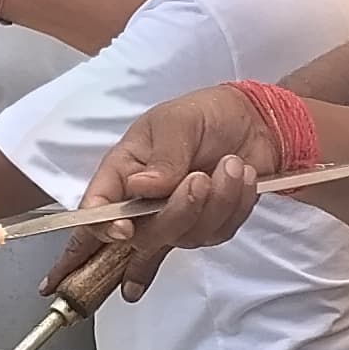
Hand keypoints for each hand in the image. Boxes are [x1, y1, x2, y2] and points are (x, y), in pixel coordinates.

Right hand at [61, 84, 282, 300]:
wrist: (250, 119)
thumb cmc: (204, 113)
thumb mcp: (179, 121)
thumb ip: (163, 155)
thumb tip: (142, 187)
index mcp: (124, 171)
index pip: (98, 207)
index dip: (103, 224)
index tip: (124, 226)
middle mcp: (144, 201)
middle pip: (147, 234)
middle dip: (178, 211)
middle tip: (201, 177)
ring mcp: (178, 217)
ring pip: (187, 236)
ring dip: (217, 201)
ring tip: (232, 163)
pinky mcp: (210, 225)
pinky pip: (220, 232)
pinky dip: (237, 205)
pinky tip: (242, 175)